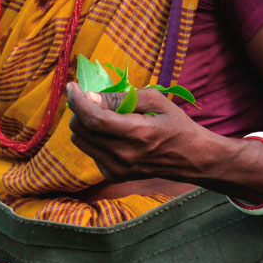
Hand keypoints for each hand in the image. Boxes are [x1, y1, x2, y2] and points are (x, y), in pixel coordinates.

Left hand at [66, 82, 214, 182]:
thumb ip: (121, 97)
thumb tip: (90, 96)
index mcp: (137, 134)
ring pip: (80, 141)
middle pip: (81, 129)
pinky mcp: (112, 175)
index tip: (72, 86)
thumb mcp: (155, 101)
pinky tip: (111, 134)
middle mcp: (123, 155)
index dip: (78, 101)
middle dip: (79, 110)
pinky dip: (93, 138)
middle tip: (90, 99)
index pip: (95, 119)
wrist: (190, 158)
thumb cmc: (175, 124)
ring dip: (84, 124)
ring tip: (103, 115)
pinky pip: (90, 151)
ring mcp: (116, 169)